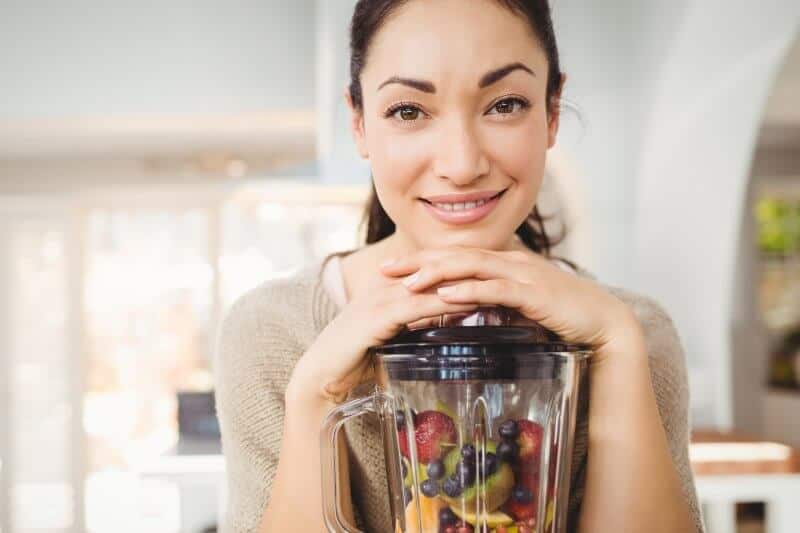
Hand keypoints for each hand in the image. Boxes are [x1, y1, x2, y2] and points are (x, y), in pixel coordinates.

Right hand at [288, 265, 480, 408]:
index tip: (495, 269)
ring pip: (431, 284)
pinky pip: (418, 305)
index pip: (432, 271)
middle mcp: (386, 288)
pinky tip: (471, 303)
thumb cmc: (354, 362)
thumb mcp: (391, 340)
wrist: (320, 377)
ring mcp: (380, 300)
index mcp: (389, 290)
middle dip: (471, 267)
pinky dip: (446, 303)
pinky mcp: (377, 317)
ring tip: (498, 280)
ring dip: (466, 281)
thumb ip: (413, 331)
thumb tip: (441, 335)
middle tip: (507, 267)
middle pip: (436, 269)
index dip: (462, 268)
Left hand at [380, 246, 642, 358]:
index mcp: (504, 264)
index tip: (393, 269)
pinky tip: (448, 296)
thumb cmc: (562, 316)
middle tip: (385, 271)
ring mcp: (523, 275)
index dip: (422, 261)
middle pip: (456, 256)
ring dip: (438, 274)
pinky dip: (470, 291)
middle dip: (418, 262)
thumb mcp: (520, 306)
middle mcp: (510, 263)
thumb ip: (494, 303)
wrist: (603, 323)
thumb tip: (462, 309)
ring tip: (408, 282)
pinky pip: (497, 289)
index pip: (456, 257)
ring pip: (472, 268)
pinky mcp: (535, 293)